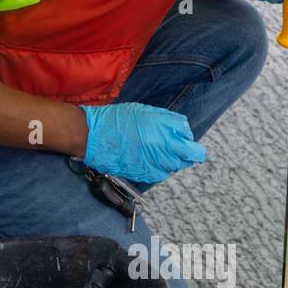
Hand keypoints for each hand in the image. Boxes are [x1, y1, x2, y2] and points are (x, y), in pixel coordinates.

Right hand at [81, 102, 205, 183]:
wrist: (94, 137)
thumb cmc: (118, 121)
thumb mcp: (147, 112)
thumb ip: (170, 121)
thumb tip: (183, 130)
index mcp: (165, 136)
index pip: (193, 147)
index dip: (189, 140)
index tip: (182, 137)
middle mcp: (162, 154)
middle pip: (187, 159)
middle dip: (182, 151)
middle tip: (169, 142)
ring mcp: (153, 167)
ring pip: (173, 167)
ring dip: (169, 159)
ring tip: (154, 148)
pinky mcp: (143, 175)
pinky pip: (159, 173)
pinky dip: (157, 166)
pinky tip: (146, 156)